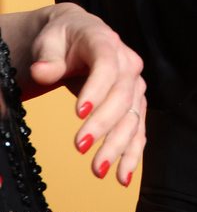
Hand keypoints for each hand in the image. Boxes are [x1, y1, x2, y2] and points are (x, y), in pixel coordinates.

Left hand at [17, 4, 145, 185]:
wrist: (76, 37)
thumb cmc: (62, 39)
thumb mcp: (50, 41)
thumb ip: (48, 57)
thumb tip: (42, 71)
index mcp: (104, 40)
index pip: (106, 64)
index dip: (96, 89)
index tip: (79, 114)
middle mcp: (126, 61)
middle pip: (122, 94)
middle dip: (103, 124)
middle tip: (79, 147)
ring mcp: (133, 83)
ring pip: (133, 115)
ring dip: (118, 145)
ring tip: (98, 169)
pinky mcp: (134, 102)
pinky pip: (138, 129)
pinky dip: (133, 153)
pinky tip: (123, 174)